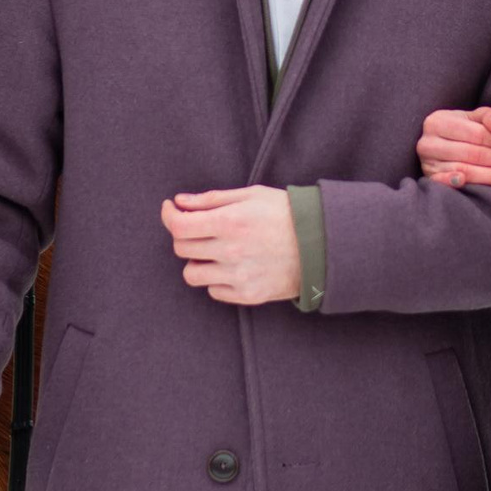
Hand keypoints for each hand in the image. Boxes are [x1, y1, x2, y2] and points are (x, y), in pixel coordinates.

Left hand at [160, 186, 299, 304]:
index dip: (169, 216)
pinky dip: (216, 279)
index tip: (171, 209)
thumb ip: (211, 199)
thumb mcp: (250, 195)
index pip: (179, 226)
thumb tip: (180, 202)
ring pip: (192, 274)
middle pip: (181, 249)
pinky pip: (214, 291)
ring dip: (197, 261)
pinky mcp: (248, 295)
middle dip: (185, 236)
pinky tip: (232, 266)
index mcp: (229, 222)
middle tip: (199, 228)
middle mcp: (230, 252)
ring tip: (214, 251)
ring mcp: (238, 276)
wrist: (321, 244)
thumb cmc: (285, 213)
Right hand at [418, 106, 490, 188]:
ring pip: (464, 170)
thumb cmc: (460, 130)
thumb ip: (490, 116)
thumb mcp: (473, 118)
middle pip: (472, 153)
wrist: (439, 145)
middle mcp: (428, 142)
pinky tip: (467, 182)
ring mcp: (427, 162)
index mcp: (438, 121)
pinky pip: (442, 183)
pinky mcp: (429, 179)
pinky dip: (453, 182)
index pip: (476, 133)